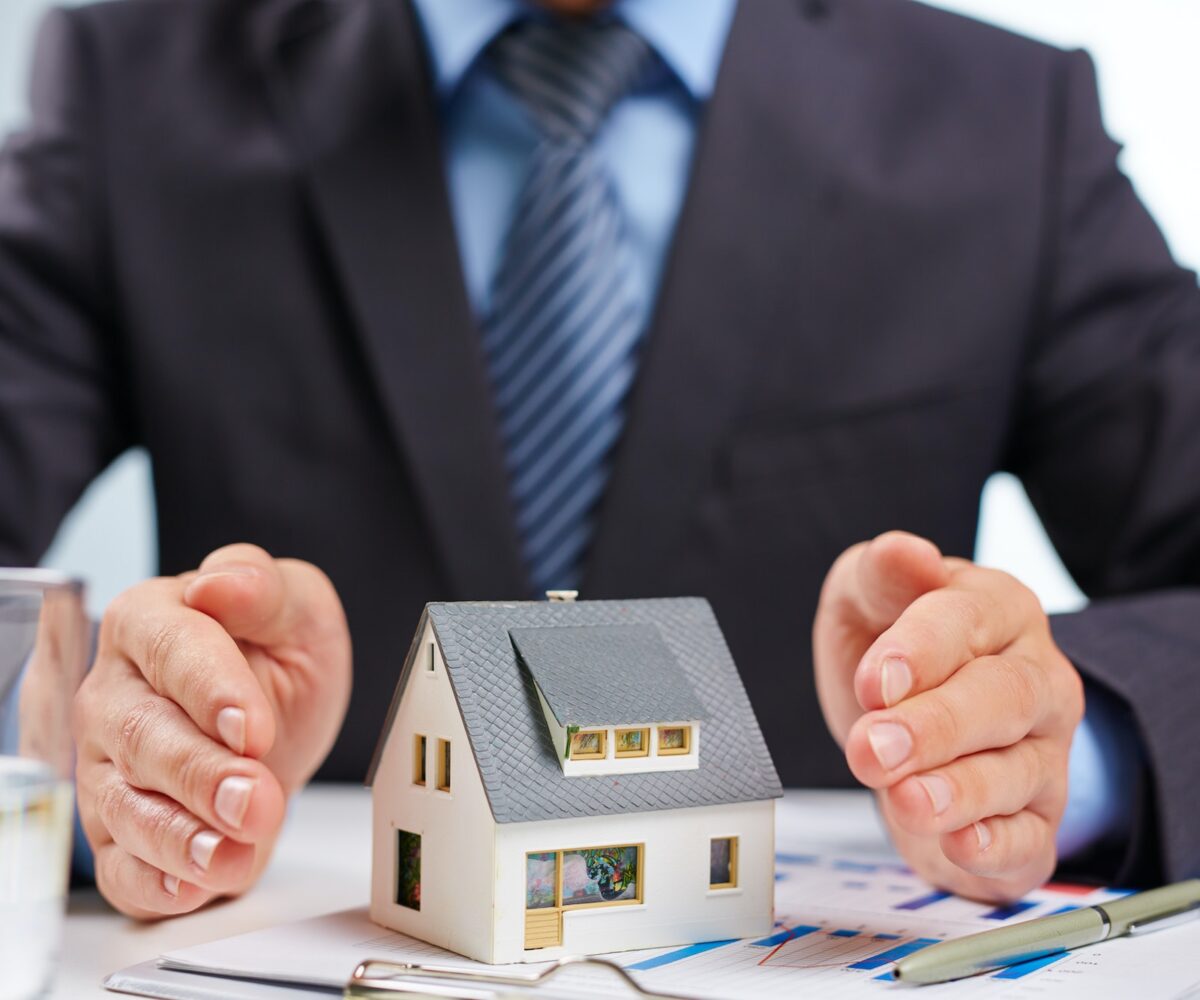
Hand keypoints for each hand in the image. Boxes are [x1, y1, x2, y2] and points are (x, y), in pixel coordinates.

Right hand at [73, 544, 351, 917]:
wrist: (270, 719)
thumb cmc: (273, 652)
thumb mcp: (294, 607)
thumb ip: (261, 587)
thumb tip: (221, 583)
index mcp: (150, 622)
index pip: (169, 648)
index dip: (210, 689)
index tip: (254, 726)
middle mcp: (114, 693)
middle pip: (143, 736)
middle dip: (202, 774)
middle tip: (256, 799)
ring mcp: (106, 765)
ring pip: (126, 807)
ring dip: (182, 837)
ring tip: (234, 854)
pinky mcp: (118, 830)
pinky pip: (120, 865)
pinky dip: (155, 883)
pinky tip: (194, 886)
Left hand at [813, 531, 1083, 900]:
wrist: (906, 723)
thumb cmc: (892, 650)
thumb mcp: (867, 596)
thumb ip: (881, 574)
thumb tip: (907, 552)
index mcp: (996, 609)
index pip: (965, 620)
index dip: (919, 651)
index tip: (874, 682)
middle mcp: (1034, 678)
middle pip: (1003, 698)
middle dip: (936, 726)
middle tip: (873, 748)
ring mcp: (1044, 752)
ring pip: (1018, 771)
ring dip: (960, 791)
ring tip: (907, 800)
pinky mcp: (1034, 820)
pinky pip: (1032, 839)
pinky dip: (998, 847)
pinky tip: (963, 843)